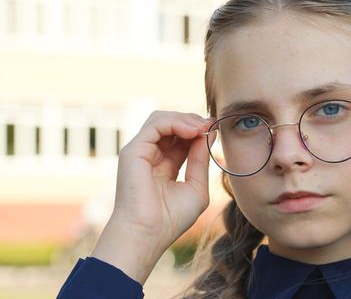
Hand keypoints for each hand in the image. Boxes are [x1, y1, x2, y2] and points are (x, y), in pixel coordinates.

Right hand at [91, 111, 214, 283]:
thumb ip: (200, 160)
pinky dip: (176, 122)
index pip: (181, 138)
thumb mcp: (195, 186)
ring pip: (162, 119)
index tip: (215, 129)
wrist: (148, 234)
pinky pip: (156, 123)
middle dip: (193, 121)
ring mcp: (140, 151)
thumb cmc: (171, 218)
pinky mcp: (133, 150)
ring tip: (202, 128)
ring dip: (186, 119)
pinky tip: (192, 131)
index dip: (198, 130)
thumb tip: (208, 133)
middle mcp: (149, 155)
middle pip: (171, 124)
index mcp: (163, 165)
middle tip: (210, 125)